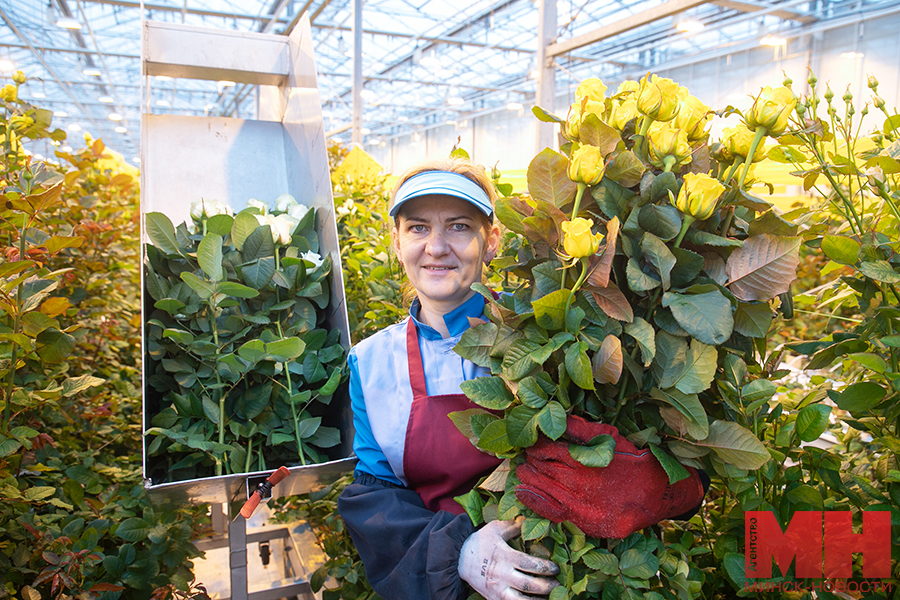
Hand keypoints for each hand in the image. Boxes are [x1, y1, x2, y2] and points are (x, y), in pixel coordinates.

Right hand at [458, 518, 559, 599]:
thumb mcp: (495, 529)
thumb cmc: (480, 542)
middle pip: (528, 585)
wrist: (459, 559)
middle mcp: (501, 574)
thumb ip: (514, 525)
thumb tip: (531, 519)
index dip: (545, 567)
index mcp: (504, 556)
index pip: (529, 564)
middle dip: (547, 586)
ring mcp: (497, 589)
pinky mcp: (494, 599)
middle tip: (559, 584)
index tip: (555, 568)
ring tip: (551, 597)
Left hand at [515, 415, 704, 538]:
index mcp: (583, 459)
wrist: (656, 495)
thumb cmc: (632, 462)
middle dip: (530, 459)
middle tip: (523, 454)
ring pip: (543, 487)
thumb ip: (582, 429)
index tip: (530, 441)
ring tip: (521, 469)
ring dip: (528, 477)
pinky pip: (550, 511)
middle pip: (542, 467)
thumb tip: (557, 416)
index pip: (548, 448)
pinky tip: (521, 491)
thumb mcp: (611, 437)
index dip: (536, 444)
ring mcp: (578, 503)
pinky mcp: (581, 520)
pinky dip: (532, 500)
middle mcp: (577, 482)